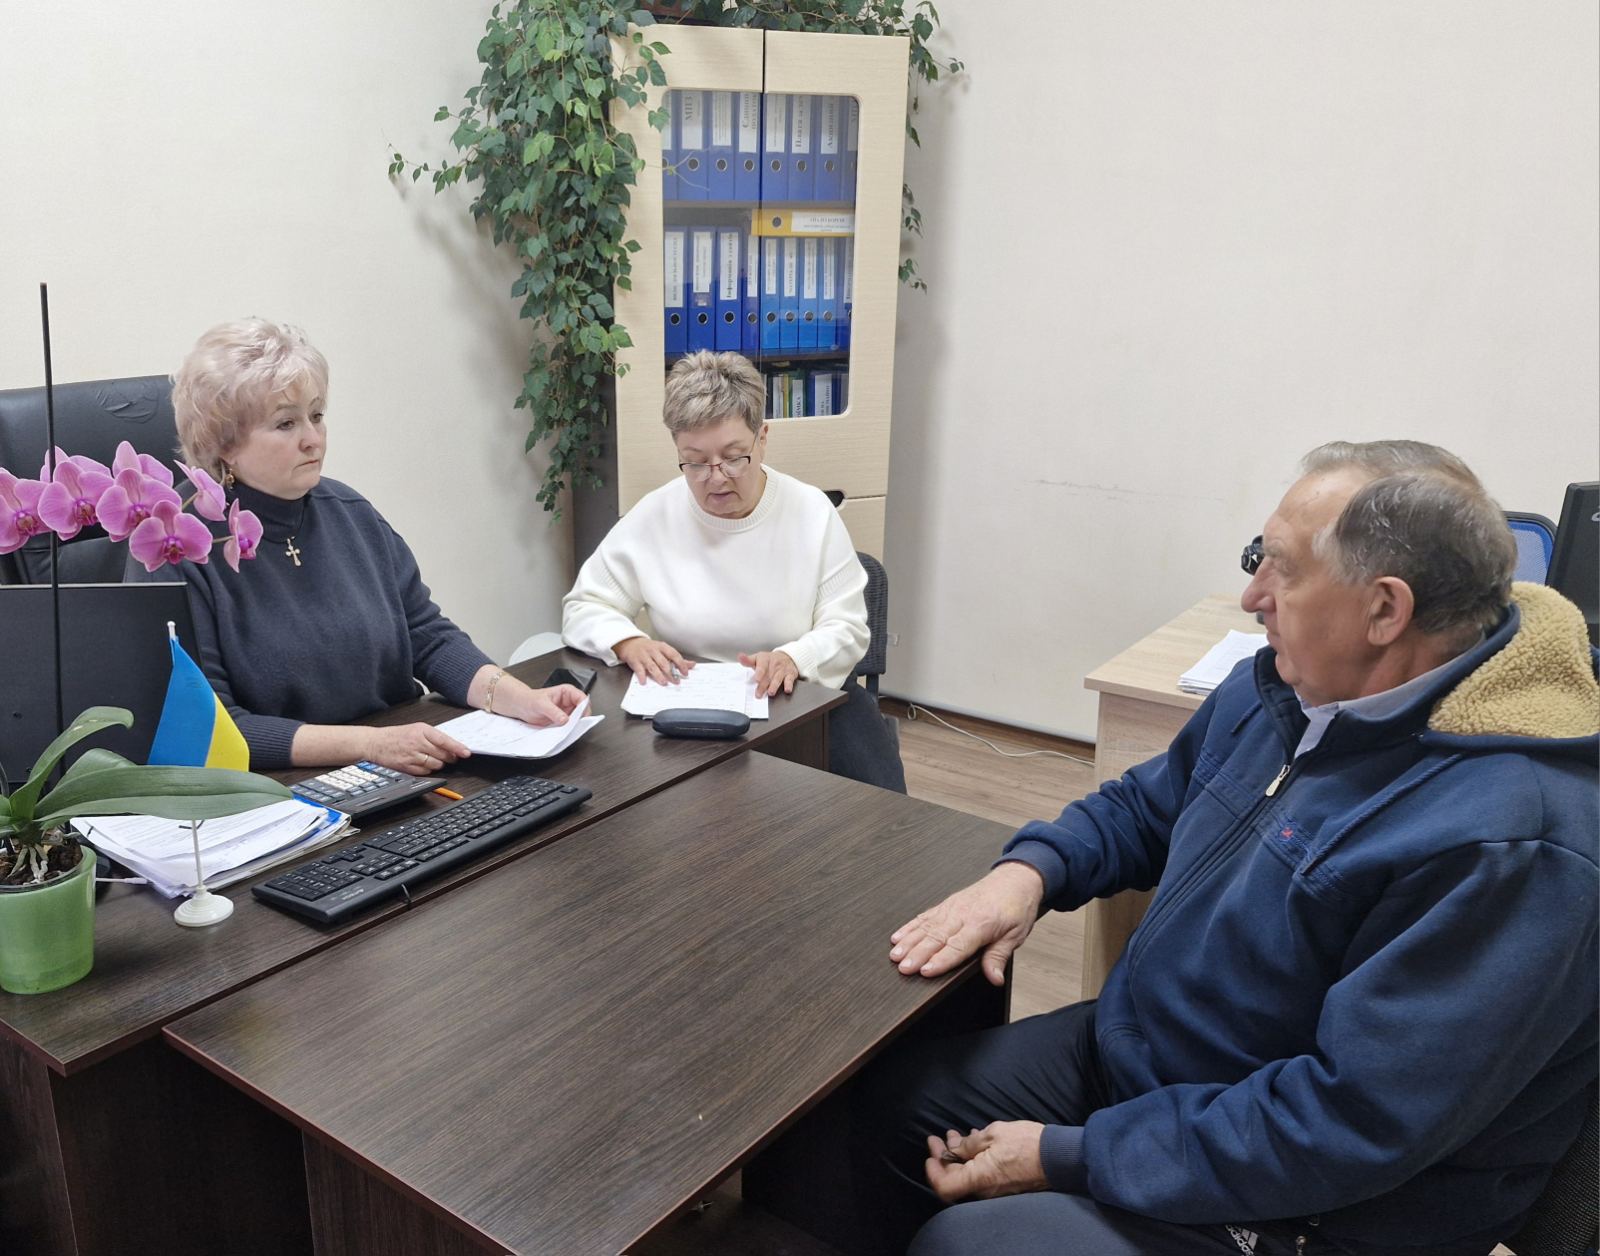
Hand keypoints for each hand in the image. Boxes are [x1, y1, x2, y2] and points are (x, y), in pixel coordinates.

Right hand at [366, 722, 469, 775]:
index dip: (457, 748)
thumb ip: (433, 736)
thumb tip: (452, 746)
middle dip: (450, 757)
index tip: (466, 752)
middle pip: (443, 754)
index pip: (444, 740)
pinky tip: (423, 764)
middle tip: (451, 756)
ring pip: (436, 764)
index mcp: (422, 730)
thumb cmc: (397, 735)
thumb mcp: (416, 729)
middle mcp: (417, 743)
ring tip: (432, 758)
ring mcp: (412, 756)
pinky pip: (425, 772)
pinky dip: (428, 770)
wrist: (375, 743)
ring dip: (439, 764)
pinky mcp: (407, 767)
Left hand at [496, 680, 586, 726]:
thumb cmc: (530, 700)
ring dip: (573, 725)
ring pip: (577, 720)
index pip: (582, 699)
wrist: (522, 707)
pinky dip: (568, 730)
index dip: (584, 708)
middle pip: (583, 710)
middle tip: (573, 725)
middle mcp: (569, 701)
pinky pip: (570, 726)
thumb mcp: (541, 704)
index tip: (580, 718)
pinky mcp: (562, 721)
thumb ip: (553, 712)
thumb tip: (564, 719)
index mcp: (567, 692)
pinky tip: (562, 731)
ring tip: (566, 729)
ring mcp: (567, 712)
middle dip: (579, 719)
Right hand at [615, 636, 694, 685]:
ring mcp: (644, 656)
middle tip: (676, 681)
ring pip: (652, 666)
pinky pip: (639, 670)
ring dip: (659, 675)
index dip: (680, 664)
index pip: (674, 655)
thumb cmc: (650, 648)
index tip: (685, 672)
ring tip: (664, 682)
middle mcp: (653, 651)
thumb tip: (692, 665)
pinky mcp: (635, 661)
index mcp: (662, 647)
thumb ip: (677, 658)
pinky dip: (642, 676)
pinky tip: (645, 682)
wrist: (631, 643)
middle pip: (663, 662)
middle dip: (670, 673)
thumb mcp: (664, 650)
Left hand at [738, 650, 798, 696]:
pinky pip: (790, 680)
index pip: (762, 666)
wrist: (787, 657)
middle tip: (758, 694)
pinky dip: (789, 685)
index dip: (759, 673)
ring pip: (778, 678)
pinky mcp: (790, 674)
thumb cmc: (769, 660)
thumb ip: (748, 660)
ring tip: (771, 692)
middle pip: (768, 676)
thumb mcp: (758, 658)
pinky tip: (787, 690)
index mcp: (765, 659)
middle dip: (763, 685)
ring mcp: (782, 670)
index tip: (757, 679)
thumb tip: (740, 657)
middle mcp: (774, 664)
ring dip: (774, 686)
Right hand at [889, 863, 1044, 984]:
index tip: (925, 971)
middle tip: (902, 967)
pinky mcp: (946, 904)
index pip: (957, 946)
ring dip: (909, 941)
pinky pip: (925, 916)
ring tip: (895, 954)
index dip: (940, 960)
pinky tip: (898, 936)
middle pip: (936, 937)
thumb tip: (994, 978)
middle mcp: (962, 914)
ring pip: (926, 926)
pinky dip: (910, 926)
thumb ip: (999, 957)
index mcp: (981, 923)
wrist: (1015, 879)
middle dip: (917, 953)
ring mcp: (951, 908)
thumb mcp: (1016, 935)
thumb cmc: (1016, 906)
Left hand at [924, 1122, 1047, 1202]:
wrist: (1058, 1157)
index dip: (933, 1171)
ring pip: (968, 1173)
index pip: (945, 1186)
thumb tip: (955, 1150)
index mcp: (980, 1177)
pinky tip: (973, 1140)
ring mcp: (995, 1188)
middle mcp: (985, 1188)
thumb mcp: (994, 1134)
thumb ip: (970, 1143)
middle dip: (943, 1156)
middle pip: (955, 1178)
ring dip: (958, 1154)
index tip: (930, 1154)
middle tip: (936, 1138)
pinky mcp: (1004, 1183)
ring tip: (954, 1135)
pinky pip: (982, 1173)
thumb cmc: (1027, 1143)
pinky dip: (973, 1157)